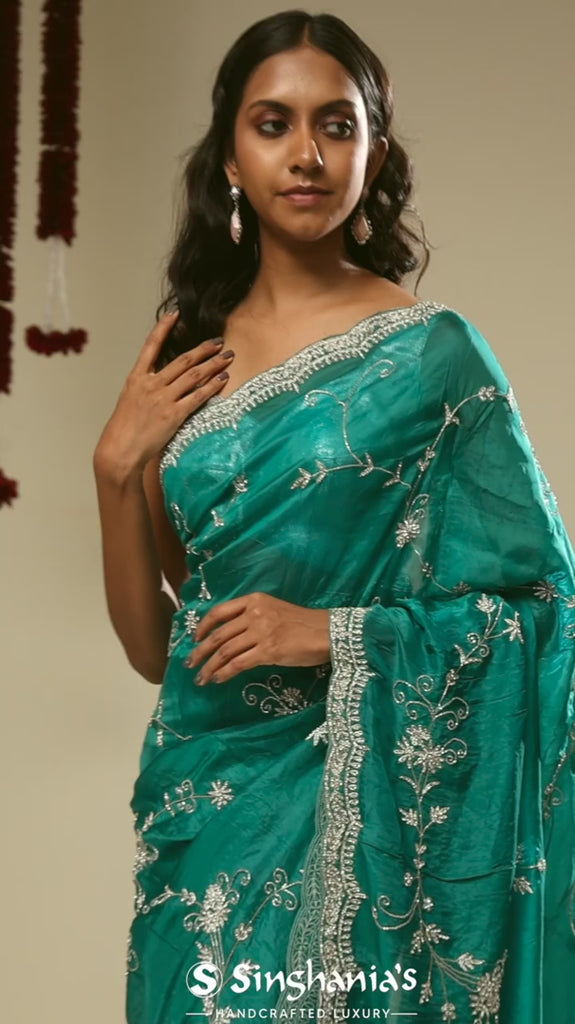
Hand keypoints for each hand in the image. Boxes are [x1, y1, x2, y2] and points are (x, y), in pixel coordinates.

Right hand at [93, 309, 233, 478]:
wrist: (120, 450)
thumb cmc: (124, 429)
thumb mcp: (130, 401)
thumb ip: (146, 388)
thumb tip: (164, 380)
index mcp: (137, 378)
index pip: (151, 346)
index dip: (164, 328)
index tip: (176, 314)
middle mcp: (151, 384)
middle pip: (182, 360)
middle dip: (203, 349)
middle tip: (219, 341)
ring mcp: (163, 399)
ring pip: (193, 375)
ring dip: (213, 364)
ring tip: (228, 357)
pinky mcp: (174, 415)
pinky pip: (197, 397)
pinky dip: (212, 386)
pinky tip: (223, 379)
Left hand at [185, 591, 331, 685]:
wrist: (327, 632)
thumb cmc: (303, 624)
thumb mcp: (274, 611)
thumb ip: (252, 619)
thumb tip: (230, 637)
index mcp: (254, 600)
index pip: (220, 611)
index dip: (203, 626)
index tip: (195, 638)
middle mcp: (254, 613)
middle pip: (219, 634)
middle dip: (201, 651)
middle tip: (190, 663)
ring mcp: (261, 631)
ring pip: (226, 650)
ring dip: (210, 666)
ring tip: (201, 678)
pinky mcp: (269, 650)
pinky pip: (239, 663)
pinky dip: (225, 672)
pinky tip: (218, 679)